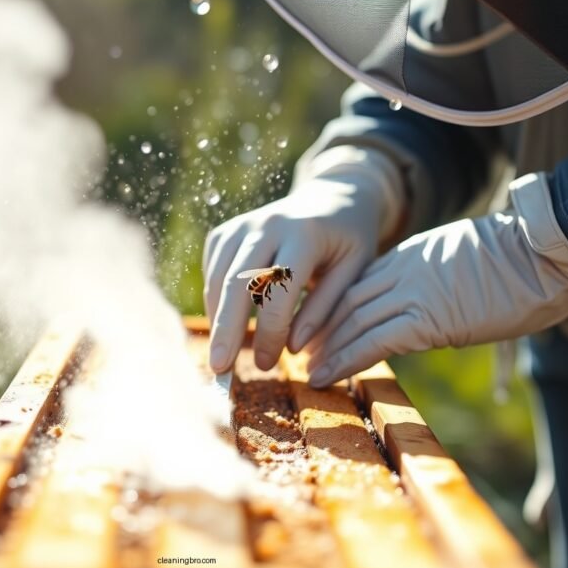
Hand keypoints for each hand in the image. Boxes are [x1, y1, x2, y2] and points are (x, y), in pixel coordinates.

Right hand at [203, 146, 403, 372]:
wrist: (333, 198)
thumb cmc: (349, 242)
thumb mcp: (354, 273)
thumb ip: (325, 308)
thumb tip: (292, 348)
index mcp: (304, 233)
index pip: (278, 289)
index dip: (270, 331)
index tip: (268, 365)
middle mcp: (268, 223)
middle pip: (237, 281)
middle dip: (226, 328)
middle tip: (220, 369)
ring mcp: (243, 223)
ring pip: (218, 276)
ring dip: (217, 318)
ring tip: (221, 355)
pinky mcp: (227, 230)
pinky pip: (212, 268)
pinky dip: (214, 299)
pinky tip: (225, 323)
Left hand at [309, 172, 567, 385]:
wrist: (541, 252)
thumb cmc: (516, 259)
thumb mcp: (460, 260)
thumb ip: (432, 278)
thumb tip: (429, 302)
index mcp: (409, 256)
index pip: (358, 285)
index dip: (334, 309)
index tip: (318, 328)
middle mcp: (402, 271)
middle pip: (346, 302)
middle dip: (322, 329)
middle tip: (300, 351)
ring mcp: (412, 292)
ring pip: (353, 321)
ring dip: (327, 348)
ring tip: (306, 369)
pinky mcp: (426, 318)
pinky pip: (374, 340)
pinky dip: (346, 359)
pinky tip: (326, 375)